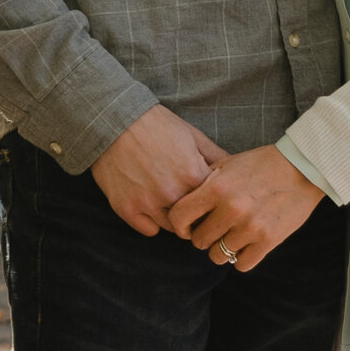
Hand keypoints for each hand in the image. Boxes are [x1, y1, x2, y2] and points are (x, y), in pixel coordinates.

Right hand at [91, 104, 223, 235]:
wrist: (113, 120)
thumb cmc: (156, 124)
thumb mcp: (192, 135)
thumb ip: (216, 156)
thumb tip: (236, 172)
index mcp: (193, 174)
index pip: (215, 205)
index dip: (215, 204)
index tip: (212, 203)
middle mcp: (172, 193)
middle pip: (195, 220)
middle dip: (197, 216)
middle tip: (193, 208)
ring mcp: (148, 202)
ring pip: (172, 227)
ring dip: (174, 219)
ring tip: (171, 204)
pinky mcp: (126, 208)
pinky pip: (148, 230)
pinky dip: (151, 222)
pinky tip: (151, 207)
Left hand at [165, 143, 325, 272]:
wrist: (303, 168)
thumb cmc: (263, 164)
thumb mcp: (228, 163)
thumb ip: (204, 182)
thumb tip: (184, 202)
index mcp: (217, 188)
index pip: (179, 217)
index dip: (180, 226)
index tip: (189, 226)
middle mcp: (231, 210)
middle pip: (198, 241)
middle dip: (203, 236)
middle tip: (215, 229)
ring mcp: (250, 228)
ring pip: (218, 256)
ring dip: (222, 248)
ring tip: (232, 236)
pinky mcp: (268, 241)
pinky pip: (241, 264)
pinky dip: (242, 258)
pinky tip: (247, 244)